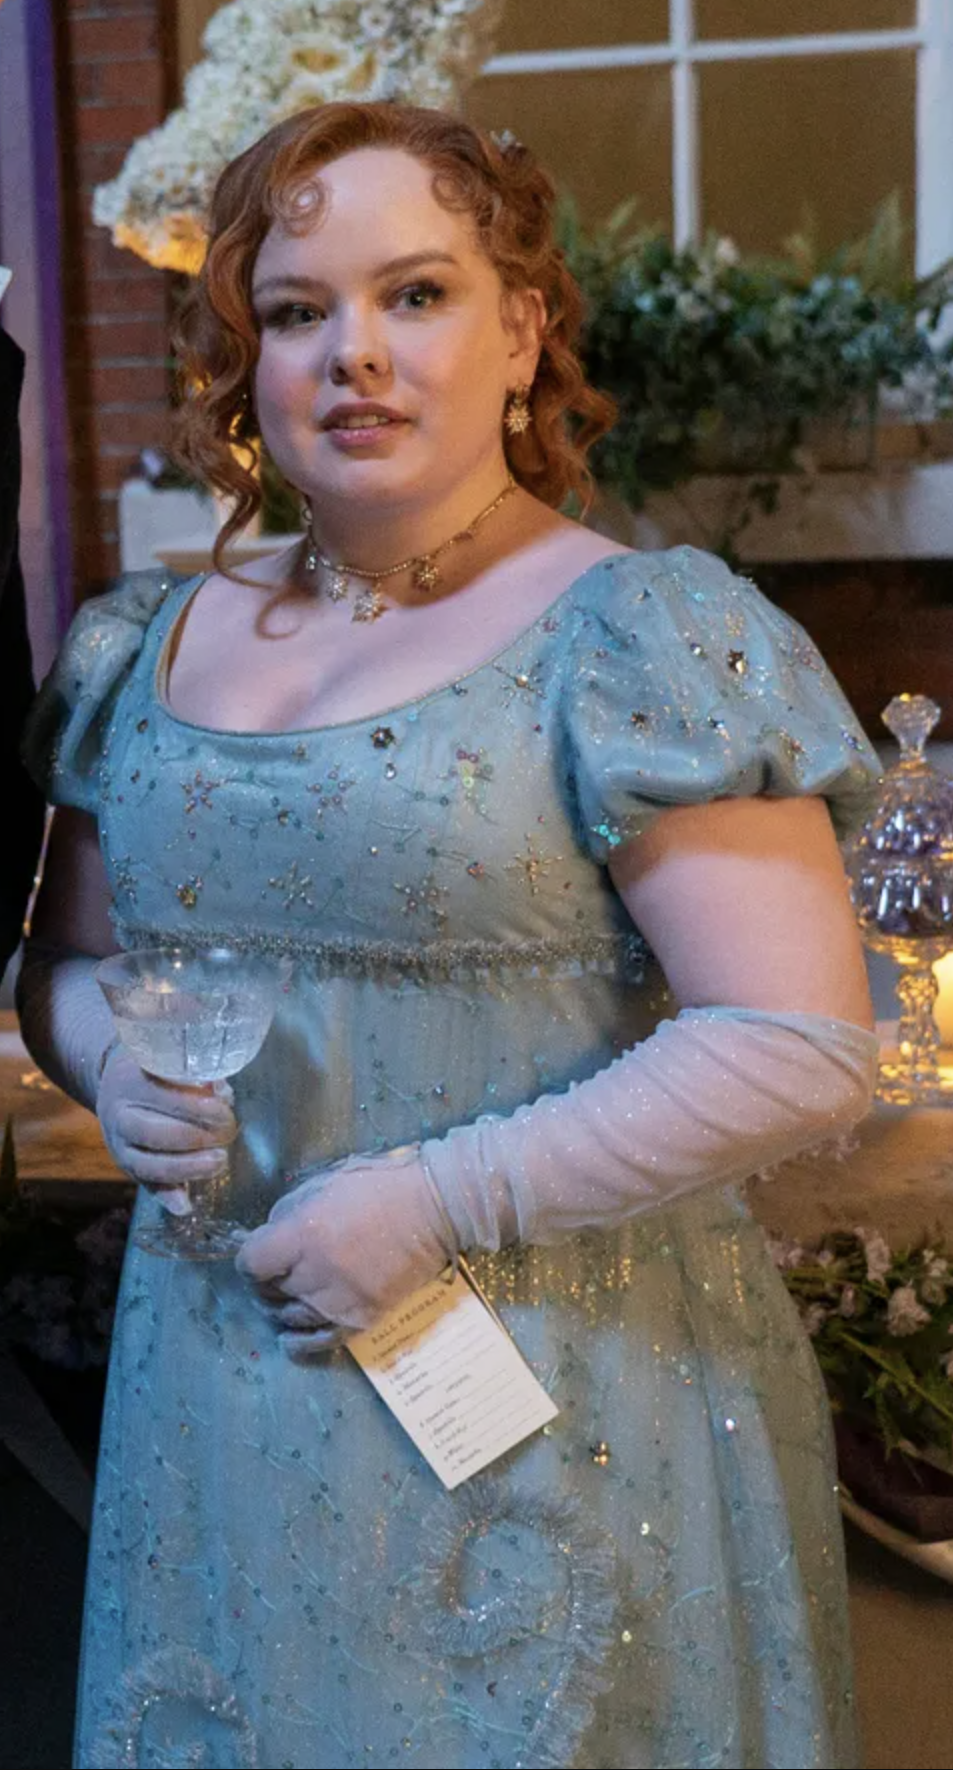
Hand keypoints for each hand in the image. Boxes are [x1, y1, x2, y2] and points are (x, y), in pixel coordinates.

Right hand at [96, 1043, 236, 1213]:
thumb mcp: (168, 1062)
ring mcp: (119, 1146)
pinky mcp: (127, 1166)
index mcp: (130, 1083)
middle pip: (153, 1132)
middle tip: (227, 1134)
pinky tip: (185, 1206)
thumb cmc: (155, 1072)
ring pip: (147, 1164)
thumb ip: (195, 1077)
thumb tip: (224, 1094)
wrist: (116, 1086)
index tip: (224, 1110)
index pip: (161, 1095)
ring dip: (186, 1168)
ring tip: (219, 1162)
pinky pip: (145, 1185)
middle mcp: (119, 1116)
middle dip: (194, 1137)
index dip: (195, 1106)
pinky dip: (166, 1197)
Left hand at [236, 1146, 457, 1353]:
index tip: (257, 1255)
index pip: (250, 1263)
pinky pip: (319, 1341)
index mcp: (303, 1234)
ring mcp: (339, 1301)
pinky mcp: (362, 1319)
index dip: (248, 1260)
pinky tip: (290, 1337)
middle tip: (277, 1271)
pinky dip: (299, 1342)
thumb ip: (290, 1212)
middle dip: (266, 1280)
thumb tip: (269, 1238)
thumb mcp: (324, 1183)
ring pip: (289, 1317)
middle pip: (268, 1291)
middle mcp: (315, 1273)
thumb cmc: (379, 1186)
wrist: (436, 1208)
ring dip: (282, 1306)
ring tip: (289, 1295)